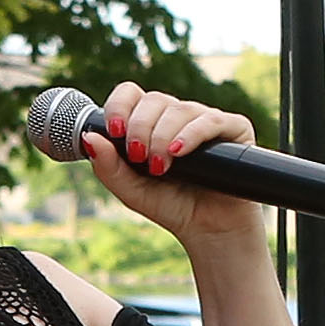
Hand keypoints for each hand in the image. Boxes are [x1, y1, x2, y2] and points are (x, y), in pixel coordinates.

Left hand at [80, 84, 265, 249]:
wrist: (209, 231)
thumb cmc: (171, 206)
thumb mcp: (131, 190)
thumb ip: (108, 166)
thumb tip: (90, 137)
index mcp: (150, 122)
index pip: (131, 94)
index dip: (120, 105)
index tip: (115, 130)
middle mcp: (177, 116)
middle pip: (154, 100)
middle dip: (141, 128)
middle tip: (139, 157)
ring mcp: (205, 120)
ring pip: (180, 110)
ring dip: (163, 136)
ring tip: (160, 167)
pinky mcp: (234, 130)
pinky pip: (211, 120)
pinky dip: (192, 134)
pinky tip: (179, 152)